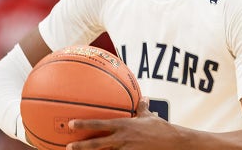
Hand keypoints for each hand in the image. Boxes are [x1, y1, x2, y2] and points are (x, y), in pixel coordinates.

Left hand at [67, 97, 182, 149]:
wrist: (173, 143)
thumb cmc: (161, 129)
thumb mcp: (149, 116)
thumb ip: (142, 108)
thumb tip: (142, 98)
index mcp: (124, 126)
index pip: (100, 124)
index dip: (84, 124)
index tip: (71, 124)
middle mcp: (122, 139)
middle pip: (97, 144)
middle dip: (82, 145)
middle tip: (69, 146)